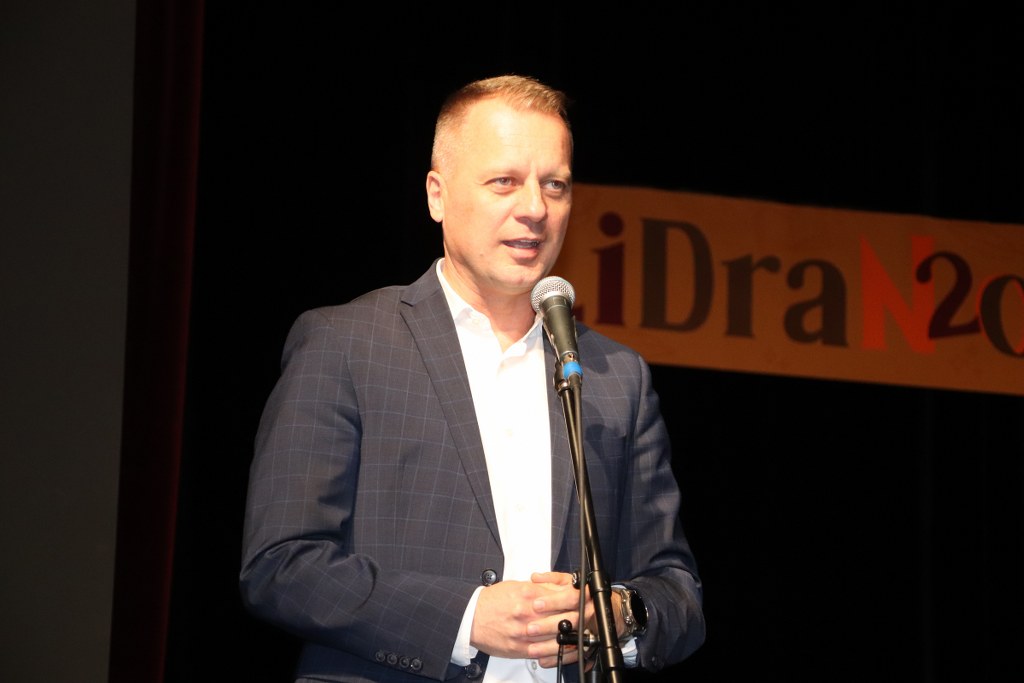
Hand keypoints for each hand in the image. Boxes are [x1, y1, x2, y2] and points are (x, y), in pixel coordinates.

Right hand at [470, 571, 594, 667]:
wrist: (471, 618)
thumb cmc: (492, 601)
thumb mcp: (517, 586)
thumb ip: (540, 589)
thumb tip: (560, 588)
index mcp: (529, 595)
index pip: (563, 595)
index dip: (580, 596)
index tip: (589, 596)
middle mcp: (529, 613)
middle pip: (565, 616)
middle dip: (583, 615)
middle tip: (593, 613)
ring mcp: (526, 633)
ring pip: (559, 636)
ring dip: (575, 634)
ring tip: (586, 632)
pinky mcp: (521, 649)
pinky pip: (546, 652)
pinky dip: (559, 651)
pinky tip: (567, 648)